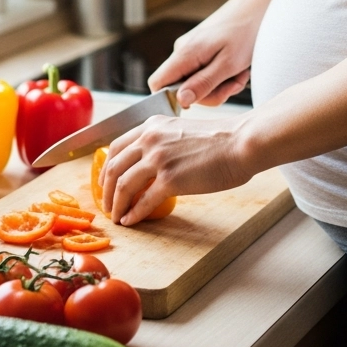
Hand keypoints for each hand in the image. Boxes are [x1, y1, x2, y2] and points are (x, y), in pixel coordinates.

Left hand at [100, 112, 250, 224]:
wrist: (241, 143)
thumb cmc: (221, 140)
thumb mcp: (182, 131)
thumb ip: (162, 142)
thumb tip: (150, 165)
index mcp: (152, 126)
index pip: (116, 147)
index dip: (107, 169)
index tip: (106, 183)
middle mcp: (150, 139)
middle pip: (114, 168)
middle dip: (106, 191)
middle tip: (107, 205)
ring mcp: (158, 159)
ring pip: (123, 185)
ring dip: (116, 205)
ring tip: (117, 217)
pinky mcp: (170, 179)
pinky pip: (143, 201)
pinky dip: (134, 214)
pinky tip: (132, 220)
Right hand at [148, 0, 290, 106]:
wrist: (259, 7)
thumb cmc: (246, 32)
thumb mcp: (228, 64)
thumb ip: (203, 83)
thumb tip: (181, 100)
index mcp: (184, 53)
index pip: (157, 84)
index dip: (172, 99)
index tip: (199, 100)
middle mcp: (183, 51)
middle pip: (182, 89)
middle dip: (211, 93)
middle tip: (235, 82)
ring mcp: (192, 51)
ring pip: (198, 83)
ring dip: (222, 85)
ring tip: (240, 72)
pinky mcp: (202, 51)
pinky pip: (206, 74)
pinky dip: (224, 76)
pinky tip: (238, 68)